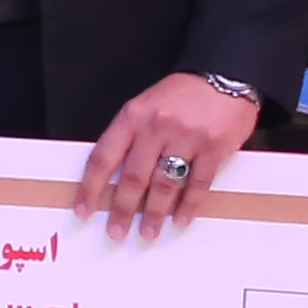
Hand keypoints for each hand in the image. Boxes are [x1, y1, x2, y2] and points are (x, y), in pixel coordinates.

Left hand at [78, 72, 261, 229]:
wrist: (224, 75)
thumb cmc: (180, 95)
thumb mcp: (145, 107)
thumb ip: (129, 138)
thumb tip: (111, 179)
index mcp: (132, 117)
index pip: (103, 158)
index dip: (91, 188)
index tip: (84, 211)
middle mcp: (156, 127)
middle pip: (133, 177)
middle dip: (122, 209)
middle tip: (116, 232)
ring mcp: (187, 137)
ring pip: (164, 184)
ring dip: (155, 214)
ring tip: (149, 233)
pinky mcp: (215, 147)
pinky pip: (198, 183)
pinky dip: (189, 205)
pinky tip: (181, 220)